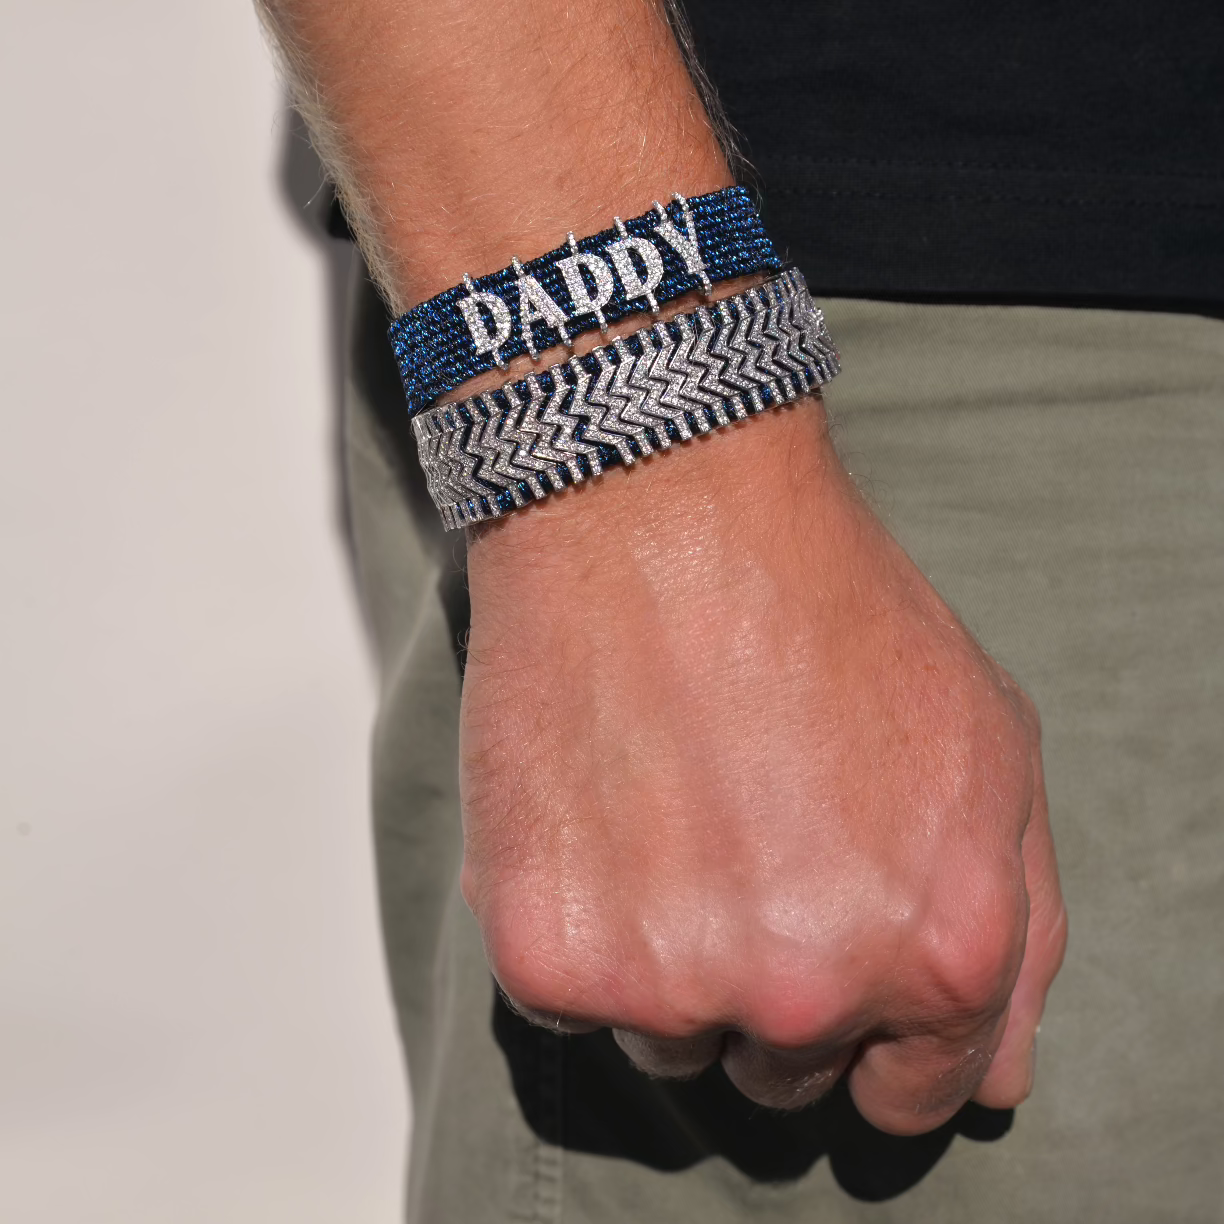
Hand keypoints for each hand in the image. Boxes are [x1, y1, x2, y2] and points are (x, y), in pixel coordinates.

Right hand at [459, 399, 1066, 1134]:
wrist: (659, 511)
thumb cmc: (828, 609)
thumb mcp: (990, 746)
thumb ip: (1020, 928)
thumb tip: (987, 1077)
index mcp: (938, 951)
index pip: (911, 1093)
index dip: (875, 1037)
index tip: (833, 975)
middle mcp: (806, 991)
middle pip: (782, 1074)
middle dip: (769, 985)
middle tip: (739, 846)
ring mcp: (666, 982)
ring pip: (667, 1043)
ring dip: (666, 960)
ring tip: (665, 815)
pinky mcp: (545, 956)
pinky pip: (567, 1000)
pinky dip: (578, 926)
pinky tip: (598, 814)